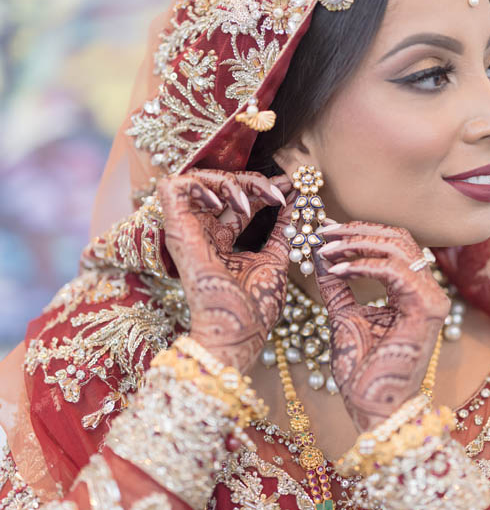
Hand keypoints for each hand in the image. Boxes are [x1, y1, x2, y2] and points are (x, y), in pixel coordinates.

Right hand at [158, 170, 295, 372]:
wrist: (239, 329)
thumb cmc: (255, 306)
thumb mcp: (275, 259)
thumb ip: (282, 231)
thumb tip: (297, 204)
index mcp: (220, 241)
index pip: (236, 202)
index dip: (261, 188)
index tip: (289, 188)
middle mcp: (201, 232)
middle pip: (217, 187)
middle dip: (251, 180)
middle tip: (277, 192)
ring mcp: (187, 230)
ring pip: (194, 180)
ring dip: (227, 181)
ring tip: (250, 201)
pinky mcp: (176, 229)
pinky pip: (173, 188)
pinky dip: (199, 184)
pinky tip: (222, 202)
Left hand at [313, 222, 449, 431]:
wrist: (373, 406)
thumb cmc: (362, 368)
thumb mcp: (343, 315)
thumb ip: (337, 285)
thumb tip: (319, 253)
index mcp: (411, 290)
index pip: (391, 244)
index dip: (358, 231)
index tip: (324, 229)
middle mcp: (427, 290)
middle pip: (397, 237)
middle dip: (356, 230)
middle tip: (323, 232)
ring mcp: (431, 299)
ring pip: (399, 247)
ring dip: (358, 243)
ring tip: (327, 249)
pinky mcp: (428, 310)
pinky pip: (396, 272)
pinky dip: (365, 265)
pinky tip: (340, 270)